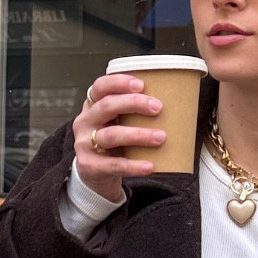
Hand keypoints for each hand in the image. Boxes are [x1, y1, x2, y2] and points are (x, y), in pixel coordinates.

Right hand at [72, 74, 165, 203]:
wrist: (94, 174)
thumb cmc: (112, 143)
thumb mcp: (116, 122)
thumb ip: (132, 112)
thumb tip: (172, 102)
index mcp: (92, 106)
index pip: (100, 87)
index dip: (118, 82)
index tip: (141, 84)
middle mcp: (85, 122)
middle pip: (107, 106)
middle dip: (133, 103)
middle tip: (158, 107)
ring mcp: (84, 144)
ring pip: (112, 135)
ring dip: (138, 134)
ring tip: (161, 137)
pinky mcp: (90, 166)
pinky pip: (114, 165)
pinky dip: (134, 165)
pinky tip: (149, 165)